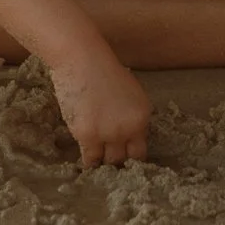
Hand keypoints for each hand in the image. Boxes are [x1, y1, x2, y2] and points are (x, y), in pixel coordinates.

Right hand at [50, 47, 149, 165]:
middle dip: (118, 162)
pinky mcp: (88, 136)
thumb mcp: (129, 93)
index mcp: (142, 115)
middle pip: (126, 159)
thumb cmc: (102, 70)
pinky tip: (86, 162)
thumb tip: (127, 135)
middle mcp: (130, 128)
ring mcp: (109, 133)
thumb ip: (130, 115)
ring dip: (103, 163)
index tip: (123, 159)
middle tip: (108, 163)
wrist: (82, 60)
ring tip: (97, 165)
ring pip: (109, 162)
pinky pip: (90, 159)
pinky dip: (88, 162)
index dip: (131, 156)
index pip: (141, 150)